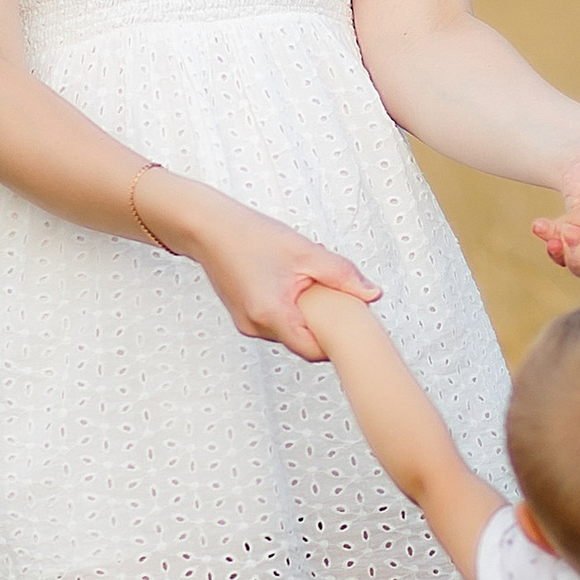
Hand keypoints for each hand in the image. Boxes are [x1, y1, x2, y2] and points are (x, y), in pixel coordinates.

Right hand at [145, 175, 379, 358]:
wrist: (209, 228)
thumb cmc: (249, 236)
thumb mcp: (305, 252)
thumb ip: (342, 275)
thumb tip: (371, 293)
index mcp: (271, 315)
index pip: (314, 351)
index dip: (336, 342)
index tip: (350, 326)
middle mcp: (256, 327)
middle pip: (302, 342)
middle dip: (321, 325)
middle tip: (334, 299)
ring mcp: (247, 324)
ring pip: (289, 332)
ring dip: (304, 316)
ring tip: (308, 286)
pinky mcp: (244, 316)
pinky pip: (275, 322)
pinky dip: (288, 310)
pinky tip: (290, 285)